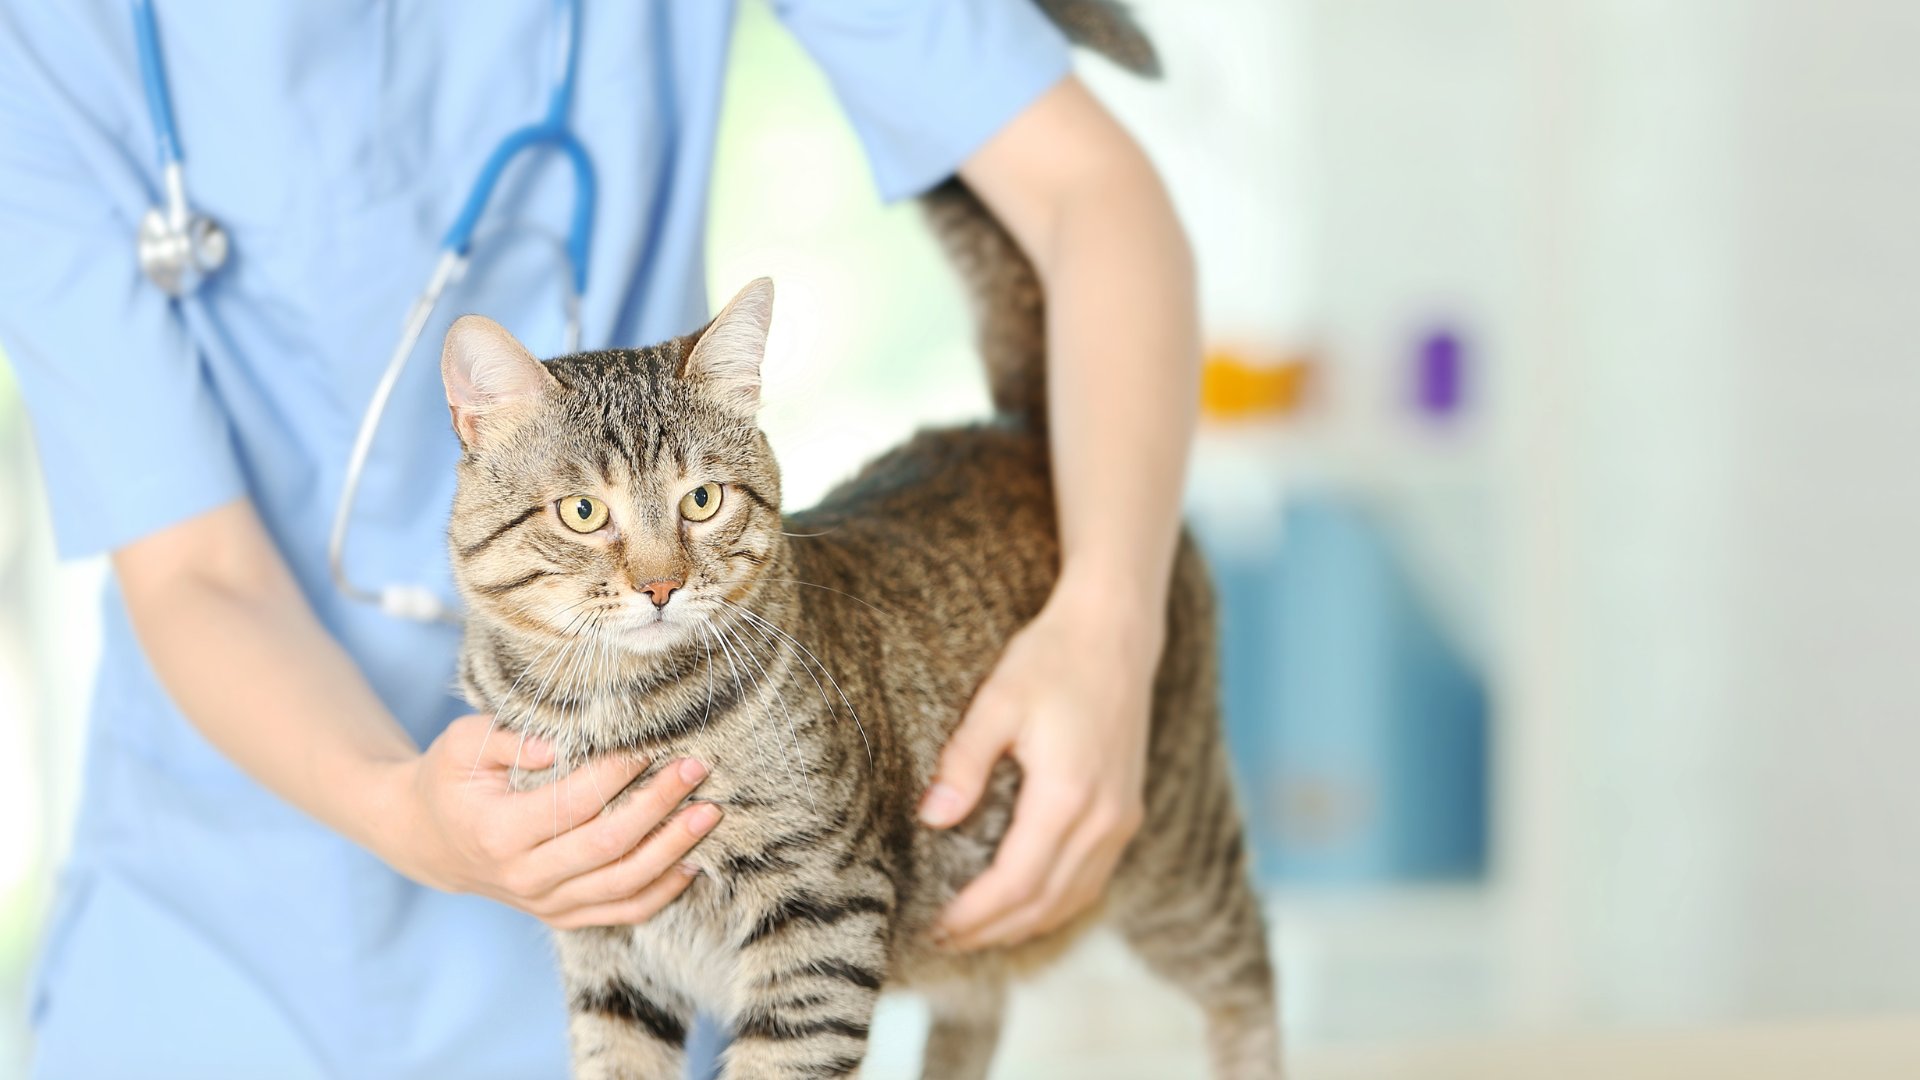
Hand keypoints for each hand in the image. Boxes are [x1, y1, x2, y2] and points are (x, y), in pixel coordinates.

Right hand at [372, 714, 720, 928]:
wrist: (428, 839)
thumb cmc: (451, 780)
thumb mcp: (461, 745)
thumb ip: (508, 739)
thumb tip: (554, 743)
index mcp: (498, 832)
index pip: (573, 803)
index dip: (617, 773)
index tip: (650, 743)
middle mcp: (524, 877)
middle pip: (609, 845)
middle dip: (659, 804)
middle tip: (695, 767)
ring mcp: (546, 903)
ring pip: (624, 884)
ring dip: (673, 849)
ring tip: (708, 812)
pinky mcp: (563, 916)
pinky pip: (623, 911)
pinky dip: (662, 890)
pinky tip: (693, 861)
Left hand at [919, 583, 1159, 949]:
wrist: (1115, 632)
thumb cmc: (1053, 658)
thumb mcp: (997, 702)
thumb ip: (964, 763)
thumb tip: (933, 819)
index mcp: (1067, 796)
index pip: (1015, 883)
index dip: (974, 915)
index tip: (935, 927)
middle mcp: (1103, 818)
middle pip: (1044, 902)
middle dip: (991, 930)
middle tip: (942, 940)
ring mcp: (1121, 818)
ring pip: (1072, 898)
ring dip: (1024, 924)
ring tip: (975, 932)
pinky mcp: (1127, 811)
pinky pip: (1092, 878)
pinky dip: (1056, 903)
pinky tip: (1025, 905)